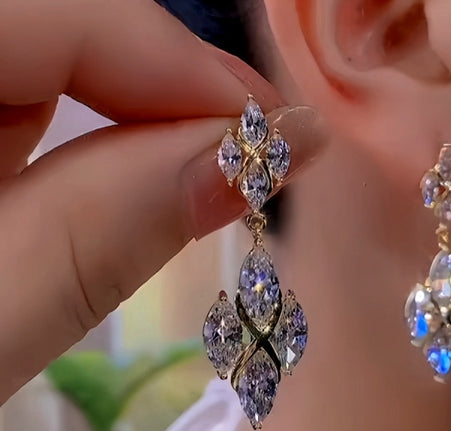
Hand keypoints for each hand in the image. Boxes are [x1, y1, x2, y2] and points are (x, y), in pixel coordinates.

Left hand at [0, 0, 284, 399]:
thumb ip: (105, 235)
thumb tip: (251, 164)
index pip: (45, 10)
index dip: (174, 61)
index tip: (271, 133)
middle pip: (51, 24)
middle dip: (168, 87)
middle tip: (254, 152)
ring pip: (45, 60)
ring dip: (140, 116)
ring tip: (212, 170)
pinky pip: (25, 102)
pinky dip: (97, 140)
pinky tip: (142, 178)